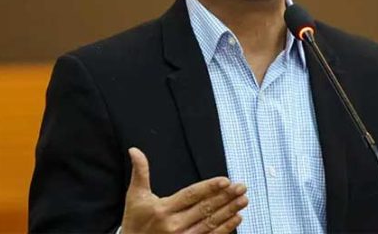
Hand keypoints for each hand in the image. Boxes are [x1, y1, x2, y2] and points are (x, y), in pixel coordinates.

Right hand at [122, 148, 247, 233]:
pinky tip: (237, 219)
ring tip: (243, 200)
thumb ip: (140, 172)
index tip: (225, 181)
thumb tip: (134, 150)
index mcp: (163, 209)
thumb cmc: (135, 221)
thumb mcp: (135, 196)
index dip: (209, 188)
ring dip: (229, 211)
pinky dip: (225, 228)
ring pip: (211, 223)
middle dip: (225, 197)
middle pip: (205, 208)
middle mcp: (174, 225)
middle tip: (241, 187)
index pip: (191, 196)